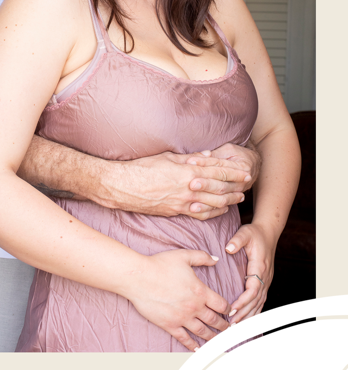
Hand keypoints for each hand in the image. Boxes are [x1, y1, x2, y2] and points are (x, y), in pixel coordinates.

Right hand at [98, 151, 250, 218]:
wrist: (123, 187)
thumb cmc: (142, 168)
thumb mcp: (167, 157)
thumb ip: (188, 158)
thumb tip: (206, 155)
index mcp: (187, 171)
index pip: (217, 170)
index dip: (233, 171)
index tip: (245, 170)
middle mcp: (188, 188)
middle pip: (220, 188)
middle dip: (236, 186)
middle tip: (247, 184)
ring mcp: (183, 202)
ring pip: (213, 203)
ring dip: (228, 200)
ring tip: (238, 198)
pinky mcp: (176, 211)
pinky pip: (200, 214)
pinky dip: (213, 213)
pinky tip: (220, 210)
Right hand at [126, 249, 229, 350]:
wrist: (139, 277)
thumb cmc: (160, 265)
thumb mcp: (184, 256)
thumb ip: (202, 257)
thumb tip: (216, 259)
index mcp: (200, 291)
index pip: (220, 304)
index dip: (228, 309)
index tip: (231, 312)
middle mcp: (194, 307)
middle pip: (214, 320)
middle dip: (223, 326)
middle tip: (228, 330)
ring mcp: (182, 318)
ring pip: (202, 331)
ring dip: (212, 337)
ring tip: (218, 341)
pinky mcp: (169, 325)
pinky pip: (184, 338)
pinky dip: (192, 345)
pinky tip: (197, 349)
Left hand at [186, 142, 259, 214]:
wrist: (254, 165)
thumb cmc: (238, 154)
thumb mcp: (228, 149)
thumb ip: (214, 155)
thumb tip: (195, 158)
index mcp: (242, 166)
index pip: (220, 165)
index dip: (204, 163)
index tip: (190, 162)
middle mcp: (242, 182)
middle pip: (221, 185)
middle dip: (206, 185)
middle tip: (191, 184)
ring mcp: (238, 193)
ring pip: (221, 198)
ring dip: (206, 202)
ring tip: (192, 204)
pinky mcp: (232, 199)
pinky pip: (219, 207)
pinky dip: (207, 209)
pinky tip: (195, 211)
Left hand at [225, 222, 275, 322]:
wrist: (268, 233)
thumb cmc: (255, 234)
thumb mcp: (245, 233)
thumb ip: (237, 240)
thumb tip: (229, 247)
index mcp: (259, 267)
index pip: (252, 288)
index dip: (243, 300)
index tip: (232, 308)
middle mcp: (264, 277)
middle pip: (255, 300)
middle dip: (243, 314)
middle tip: (230, 324)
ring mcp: (266, 281)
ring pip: (259, 303)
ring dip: (249, 316)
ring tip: (236, 328)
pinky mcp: (264, 282)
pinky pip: (260, 301)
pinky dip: (254, 312)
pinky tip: (247, 322)